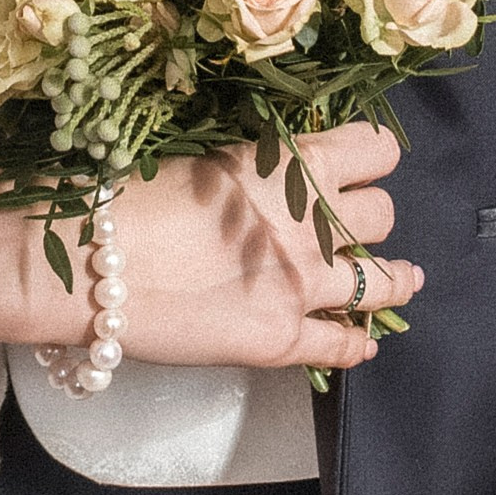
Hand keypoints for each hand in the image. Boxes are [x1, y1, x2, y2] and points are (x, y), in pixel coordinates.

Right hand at [95, 124, 419, 375]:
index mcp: (292, 164)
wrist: (92, 261)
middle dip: (369, 217)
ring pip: (384, 282)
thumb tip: (277, 181)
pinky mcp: (283, 340)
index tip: (365, 163)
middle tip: (352, 225)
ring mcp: (303, 285)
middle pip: (381, 214)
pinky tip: (363, 343)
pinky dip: (358, 344)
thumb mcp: (211, 163)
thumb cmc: (133, 197)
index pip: (375, 148)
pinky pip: (345, 346)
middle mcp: (312, 222)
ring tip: (403, 280)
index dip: (373, 156)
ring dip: (395, 280)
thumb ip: (259, 171)